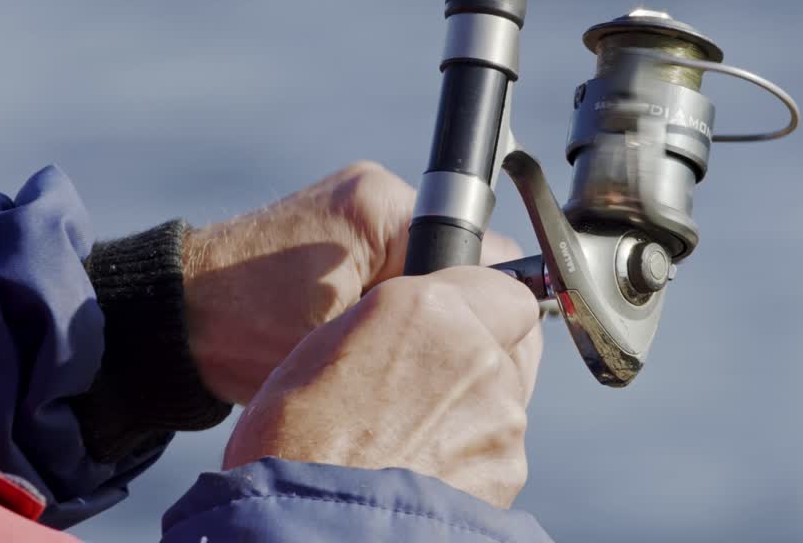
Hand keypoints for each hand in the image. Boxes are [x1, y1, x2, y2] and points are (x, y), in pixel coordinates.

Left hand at [182, 161, 520, 404]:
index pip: (480, 249)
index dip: (476, 305)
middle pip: (453, 258)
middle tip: (406, 351)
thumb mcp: (338, 338)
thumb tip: (478, 323)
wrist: (170, 320)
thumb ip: (411, 321)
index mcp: (380, 205)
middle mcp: (372, 194)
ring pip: (422, 269)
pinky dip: (381, 303)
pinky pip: (389, 268)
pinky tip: (353, 334)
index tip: (455, 344)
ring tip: (372, 346)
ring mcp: (352, 209)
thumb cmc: (241, 328)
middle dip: (440, 308)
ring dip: (408, 310)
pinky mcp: (335, 232)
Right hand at [222, 266, 543, 507]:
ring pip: (503, 397)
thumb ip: (391, 322)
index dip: (480, 304)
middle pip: (507, 342)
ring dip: (470, 409)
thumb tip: (408, 325)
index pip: (501, 284)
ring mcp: (501, 415)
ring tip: (409, 438)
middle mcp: (479, 353)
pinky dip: (470, 455)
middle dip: (478, 356)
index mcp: (430, 308)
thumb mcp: (322, 346)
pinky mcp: (507, 470)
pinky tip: (422, 468)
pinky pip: (497, 448)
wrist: (314, 527)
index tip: (455, 321)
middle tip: (425, 382)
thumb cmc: (295, 442)